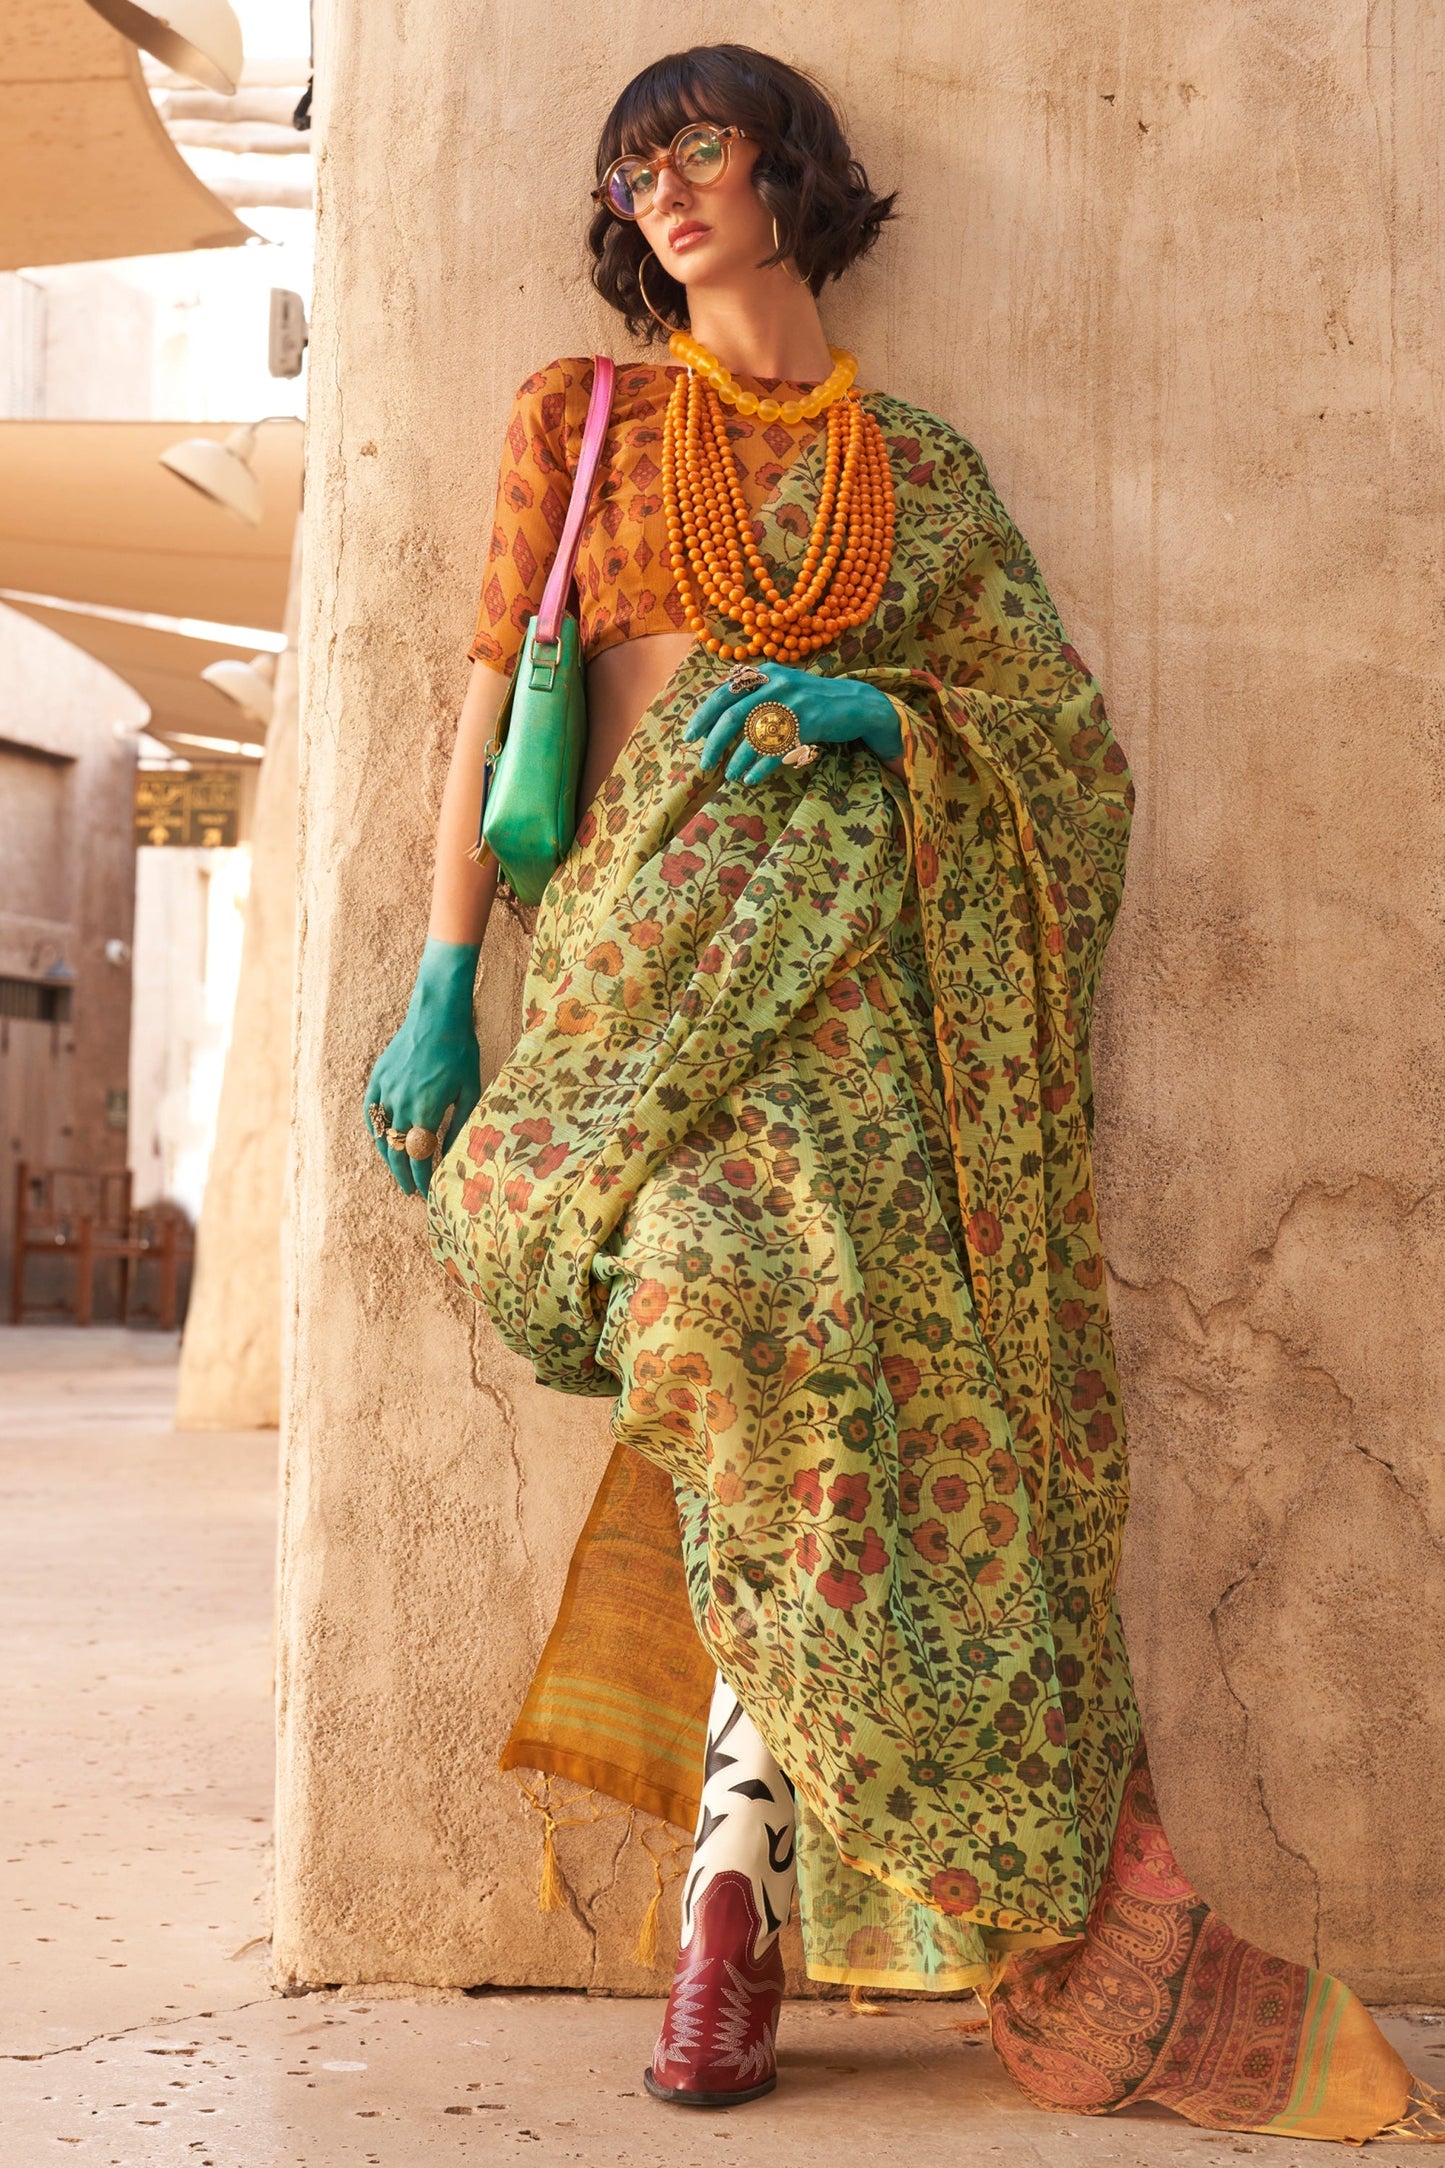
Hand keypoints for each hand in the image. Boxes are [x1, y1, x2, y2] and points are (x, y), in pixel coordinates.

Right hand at [363, 938, 481, 1195]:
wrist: (437, 1013)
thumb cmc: (460, 1050)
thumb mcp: (469, 1090)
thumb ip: (458, 1125)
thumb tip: (451, 1155)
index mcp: (425, 1110)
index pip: (419, 1157)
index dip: (422, 1179)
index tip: (427, 1194)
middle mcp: (400, 1104)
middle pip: (396, 1151)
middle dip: (403, 1175)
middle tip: (410, 1191)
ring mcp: (385, 1090)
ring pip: (381, 1134)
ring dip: (388, 1156)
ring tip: (397, 1170)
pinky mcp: (377, 1078)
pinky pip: (370, 1111)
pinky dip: (374, 1129)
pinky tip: (382, 1139)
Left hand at [683, 661, 903, 784]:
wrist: (856, 703)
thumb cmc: (811, 699)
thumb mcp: (782, 685)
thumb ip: (753, 693)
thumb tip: (716, 715)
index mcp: (765, 673)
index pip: (724, 693)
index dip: (703, 715)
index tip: (690, 737)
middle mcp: (776, 684)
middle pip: (732, 716)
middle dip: (714, 742)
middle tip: (705, 763)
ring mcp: (793, 702)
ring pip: (753, 736)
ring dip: (736, 759)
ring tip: (729, 775)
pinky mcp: (809, 722)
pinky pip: (777, 749)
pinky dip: (760, 767)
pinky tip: (750, 778)